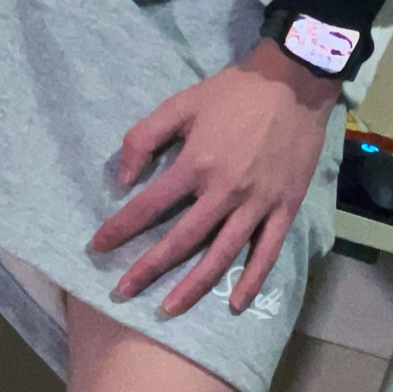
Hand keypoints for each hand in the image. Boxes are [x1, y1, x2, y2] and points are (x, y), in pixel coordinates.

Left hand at [90, 43, 337, 318]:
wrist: (294, 83)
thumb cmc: (233, 93)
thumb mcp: (180, 104)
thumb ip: (144, 138)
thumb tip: (125, 179)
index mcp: (196, 166)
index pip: (149, 207)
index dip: (120, 229)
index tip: (98, 247)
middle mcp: (224, 192)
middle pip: (181, 241)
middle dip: (148, 269)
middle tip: (122, 292)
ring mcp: (257, 204)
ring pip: (221, 256)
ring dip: (193, 286)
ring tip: (169, 309)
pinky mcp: (284, 209)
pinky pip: (267, 253)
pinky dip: (251, 280)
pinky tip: (234, 303)